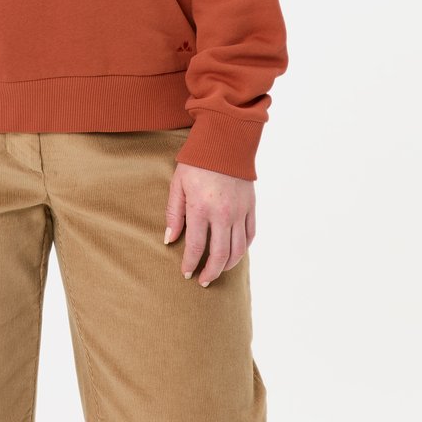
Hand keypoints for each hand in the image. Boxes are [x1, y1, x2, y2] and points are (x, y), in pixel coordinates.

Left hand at [164, 164, 255, 286]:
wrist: (224, 141)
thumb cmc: (196, 161)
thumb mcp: (178, 184)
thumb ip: (174, 214)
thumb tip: (170, 239)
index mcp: (201, 208)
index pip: (196, 246)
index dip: (190, 263)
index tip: (186, 273)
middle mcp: (223, 214)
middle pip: (219, 255)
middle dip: (211, 272)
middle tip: (203, 281)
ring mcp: (240, 211)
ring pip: (238, 249)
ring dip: (228, 265)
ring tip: (218, 271)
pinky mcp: (251, 206)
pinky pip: (250, 235)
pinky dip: (244, 248)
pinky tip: (235, 253)